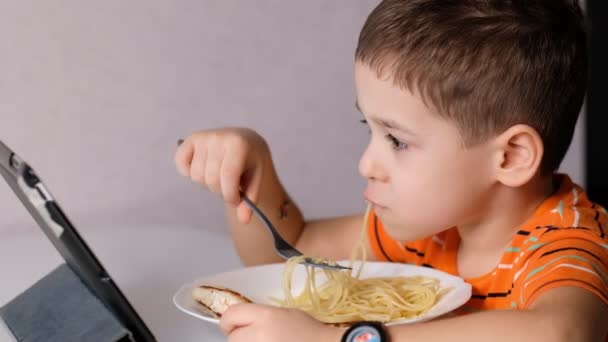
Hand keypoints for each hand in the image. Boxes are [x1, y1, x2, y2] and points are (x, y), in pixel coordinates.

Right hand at [174, 128, 269, 223]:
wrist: (245, 141)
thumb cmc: (251, 162)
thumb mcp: (256, 179)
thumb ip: (250, 200)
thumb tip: (244, 221)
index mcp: (239, 144)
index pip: (228, 176)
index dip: (230, 194)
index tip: (236, 200)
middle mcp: (219, 137)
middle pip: (211, 178)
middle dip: (220, 190)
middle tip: (229, 186)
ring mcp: (203, 137)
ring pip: (196, 175)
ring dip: (207, 183)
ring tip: (218, 176)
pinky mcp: (190, 139)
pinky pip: (181, 163)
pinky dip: (188, 172)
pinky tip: (203, 169)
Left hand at [219, 303, 342, 341]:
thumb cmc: (309, 331)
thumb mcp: (285, 313)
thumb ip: (261, 316)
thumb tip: (242, 323)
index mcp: (265, 316)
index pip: (231, 315)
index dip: (230, 321)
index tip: (233, 325)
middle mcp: (259, 335)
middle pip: (233, 338)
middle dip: (240, 338)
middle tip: (253, 338)